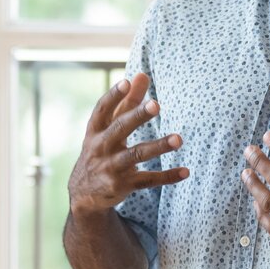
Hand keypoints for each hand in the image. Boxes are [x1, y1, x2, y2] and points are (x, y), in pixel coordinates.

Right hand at [67, 73, 188, 214]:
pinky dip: (167, 177)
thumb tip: (141, 74)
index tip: (126, 82)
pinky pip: (148, 180)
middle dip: (137, 117)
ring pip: (136, 155)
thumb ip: (126, 102)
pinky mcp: (123, 185)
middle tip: (156, 105)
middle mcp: (101, 147)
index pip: (103, 110)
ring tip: (179, 139)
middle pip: (120, 129)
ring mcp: (112, 167)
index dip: (114, 95)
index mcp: (96, 130)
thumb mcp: (107, 128)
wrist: (83, 194)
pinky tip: (185, 171)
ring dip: (158, 146)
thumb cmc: (101, 150)